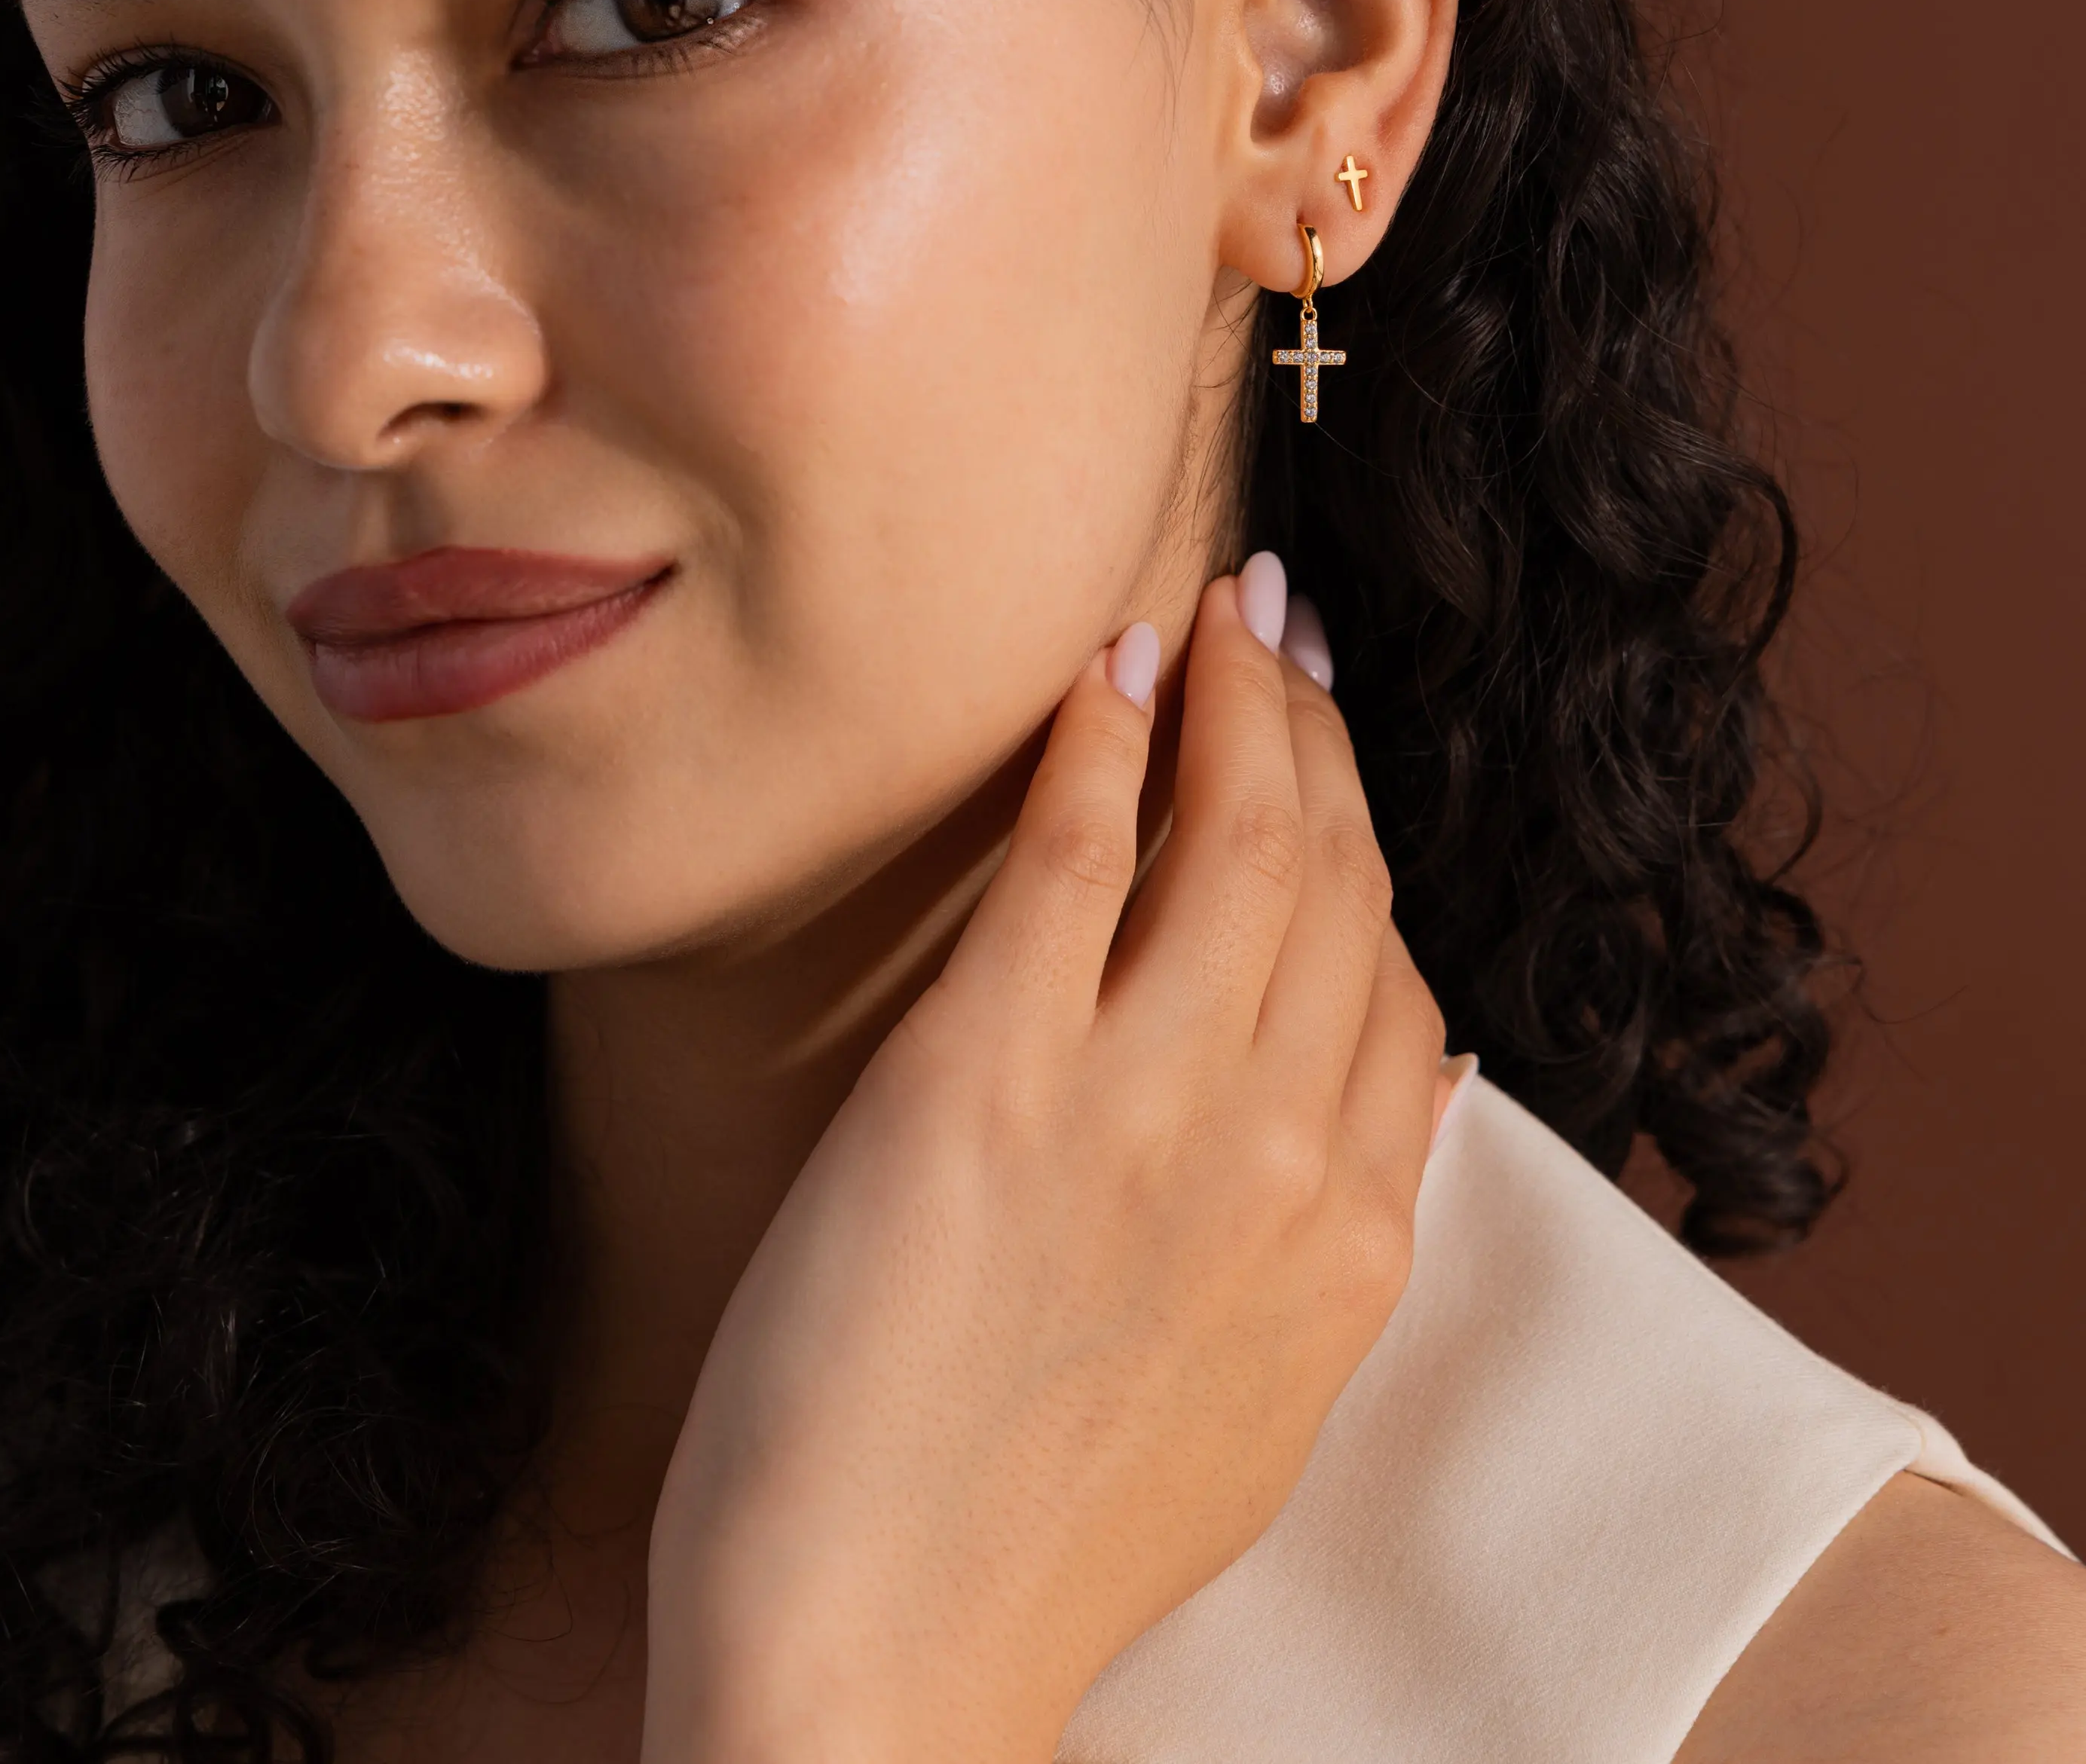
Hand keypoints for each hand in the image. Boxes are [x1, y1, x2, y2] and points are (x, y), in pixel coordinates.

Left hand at [643, 566, 1446, 1763]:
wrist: (879, 1661)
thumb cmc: (1037, 1542)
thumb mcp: (1248, 1407)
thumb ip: (1315, 1250)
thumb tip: (1348, 1122)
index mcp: (1352, 1240)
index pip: (1400, 986)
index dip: (1369, 850)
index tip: (1330, 769)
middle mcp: (1280, 1153)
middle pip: (1335, 882)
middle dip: (1319, 733)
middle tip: (1286, 638)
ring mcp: (1142, 1109)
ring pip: (1240, 841)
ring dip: (1236, 703)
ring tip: (1218, 620)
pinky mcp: (986, 1080)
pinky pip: (1078, 862)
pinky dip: (1104, 745)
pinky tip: (1110, 672)